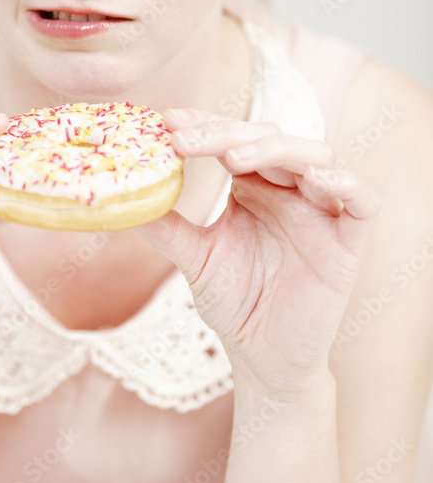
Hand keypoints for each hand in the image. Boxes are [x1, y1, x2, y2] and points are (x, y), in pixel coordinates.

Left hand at [135, 109, 381, 397]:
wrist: (264, 360)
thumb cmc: (236, 306)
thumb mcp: (195, 259)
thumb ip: (166, 225)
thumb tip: (121, 197)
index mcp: (254, 187)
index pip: (233, 139)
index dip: (204, 125)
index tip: (166, 122)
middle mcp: (289, 191)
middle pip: (269, 139)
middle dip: (226, 134)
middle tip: (186, 139)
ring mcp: (321, 213)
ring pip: (315, 157)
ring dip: (276, 150)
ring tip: (234, 159)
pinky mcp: (348, 241)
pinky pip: (362, 200)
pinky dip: (345, 183)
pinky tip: (313, 180)